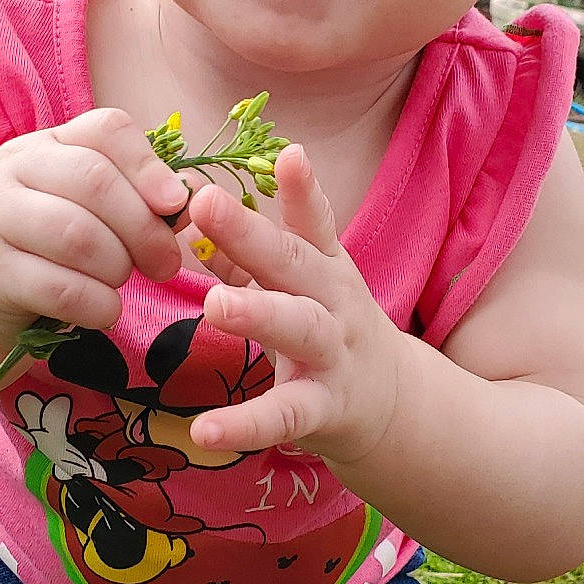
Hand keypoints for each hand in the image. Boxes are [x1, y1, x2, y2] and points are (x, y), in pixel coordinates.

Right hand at [0, 109, 188, 351]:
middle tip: (165, 264)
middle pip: (94, 182)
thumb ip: (143, 198)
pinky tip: (107, 311)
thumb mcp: (96, 212)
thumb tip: (192, 194)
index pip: (105, 130)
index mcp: (49, 143)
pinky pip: (57, 288)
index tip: (176, 204)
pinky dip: (96, 304)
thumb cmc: (56, 246)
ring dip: (117, 267)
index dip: (148, 165)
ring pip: (76, 234)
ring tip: (123, 283)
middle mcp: (15, 168)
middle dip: (143, 228)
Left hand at [187, 146, 401, 460]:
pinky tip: (204, 431)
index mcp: (325, 266)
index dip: (301, 188)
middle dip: (252, 233)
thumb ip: (247, 251)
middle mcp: (334, 303)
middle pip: (296, 264)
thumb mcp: (297, 284)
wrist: (392, 404)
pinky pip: (284, 415)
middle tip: (207, 204)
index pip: (314, 221)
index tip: (287, 152)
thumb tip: (191, 207)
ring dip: (259, 313)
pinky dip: (245, 425)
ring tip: (214, 306)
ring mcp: (333, 355)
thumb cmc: (327, 327)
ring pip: (299, 328)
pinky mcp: (323, 409)